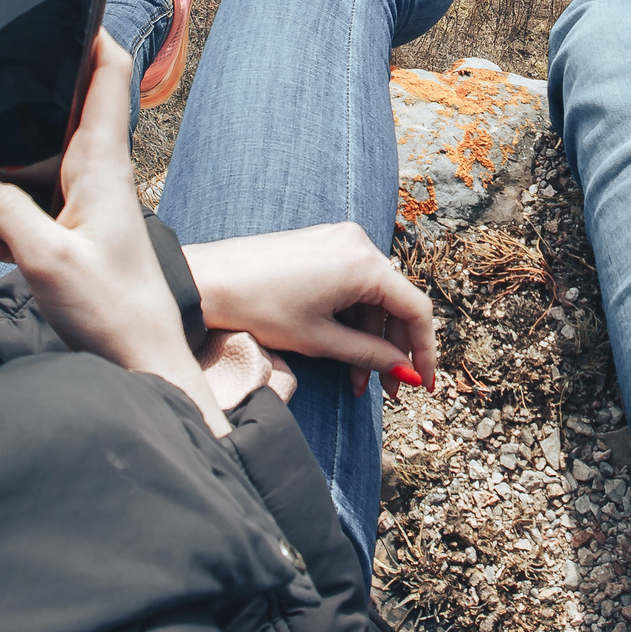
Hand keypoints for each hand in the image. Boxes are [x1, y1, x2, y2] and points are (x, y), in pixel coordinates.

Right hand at [0, 45, 229, 434]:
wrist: (138, 368)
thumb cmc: (111, 312)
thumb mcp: (49, 261)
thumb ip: (5, 215)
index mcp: (99, 165)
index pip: (105, 77)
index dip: (88, 35)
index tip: (57, 7)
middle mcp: (87, 176)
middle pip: (31, 120)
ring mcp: (71, 208)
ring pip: (7, 170)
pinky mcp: (56, 241)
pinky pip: (5, 221)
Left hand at [185, 224, 437, 400]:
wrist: (207, 280)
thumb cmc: (259, 307)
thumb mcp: (319, 340)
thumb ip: (368, 356)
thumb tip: (403, 371)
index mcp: (364, 264)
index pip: (415, 309)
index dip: (424, 350)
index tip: (421, 385)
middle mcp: (358, 243)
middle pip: (394, 303)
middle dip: (391, 349)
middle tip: (386, 390)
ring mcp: (339, 241)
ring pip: (371, 297)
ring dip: (368, 339)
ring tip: (354, 380)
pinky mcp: (321, 245)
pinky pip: (351, 285)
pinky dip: (350, 318)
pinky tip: (341, 350)